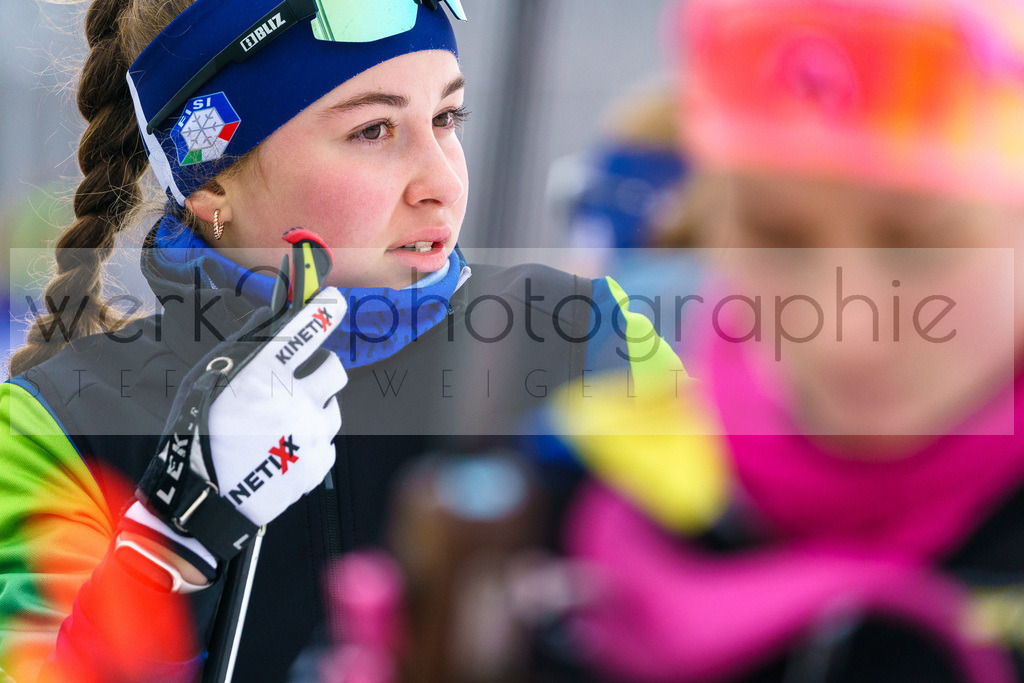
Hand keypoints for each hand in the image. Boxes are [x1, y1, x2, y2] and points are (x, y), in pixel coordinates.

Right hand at [126, 288, 347, 573]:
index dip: (324, 310)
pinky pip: (327, 442)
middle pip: (334, 369)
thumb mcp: (209, 379)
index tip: (334, 300)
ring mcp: (311, 435)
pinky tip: (284, 450)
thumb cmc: (200, 432)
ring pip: (333, 408)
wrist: (204, 497)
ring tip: (282, 424)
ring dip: (314, 409)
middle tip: (300, 380)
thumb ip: (246, 345)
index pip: (307, 330)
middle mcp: (295, 401)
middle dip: (320, 369)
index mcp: (264, 375)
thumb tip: (275, 316)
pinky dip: (311, 442)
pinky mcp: (320, 464)